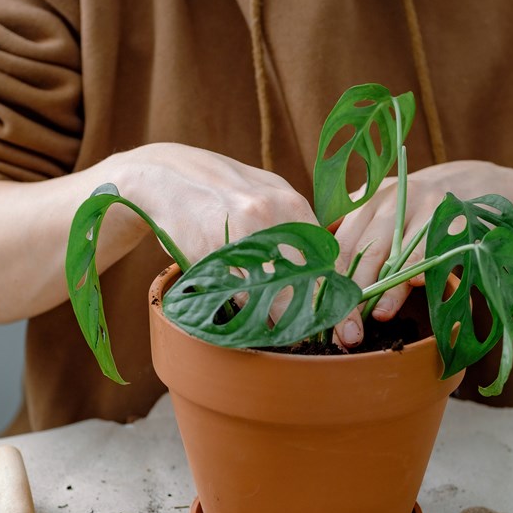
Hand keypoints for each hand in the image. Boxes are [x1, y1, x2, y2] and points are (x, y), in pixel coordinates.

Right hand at [104, 143, 364, 346]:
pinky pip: (241, 300)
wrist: (165, 177)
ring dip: (282, 323)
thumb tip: (329, 262)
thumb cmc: (222, 188)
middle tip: (314, 335)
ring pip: (274, 298)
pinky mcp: (211, 259)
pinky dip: (250, 315)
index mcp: (290, 204)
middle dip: (314, 316)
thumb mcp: (268, 191)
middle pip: (307, 284)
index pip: (330, 260)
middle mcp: (269, 219)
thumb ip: (298, 223)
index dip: (339, 298)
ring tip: (285, 333)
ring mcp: (239, 241)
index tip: (347, 326)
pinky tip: (252, 320)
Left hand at [333, 160, 512, 321]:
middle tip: (349, 327)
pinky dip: (424, 263)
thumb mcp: (378, 214)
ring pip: (398, 250)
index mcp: (364, 200)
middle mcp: (390, 198)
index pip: (340, 245)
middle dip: (355, 292)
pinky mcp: (452, 213)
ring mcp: (423, 204)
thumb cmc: (411, 213)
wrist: (467, 186)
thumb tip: (322, 282)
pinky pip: (435, 243)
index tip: (327, 313)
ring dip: (388, 286)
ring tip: (378, 315)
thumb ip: (351, 237)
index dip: (332, 282)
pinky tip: (418, 284)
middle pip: (365, 250)